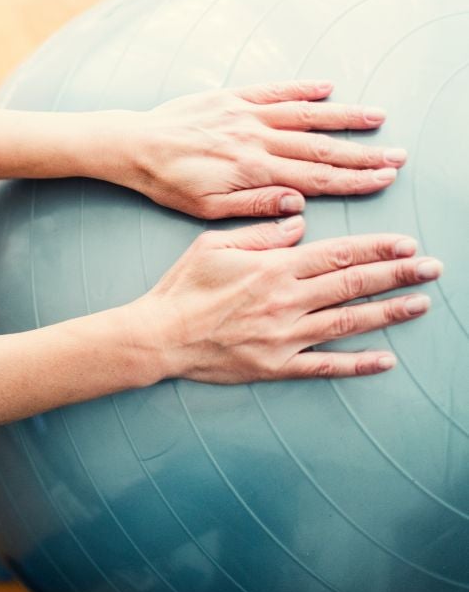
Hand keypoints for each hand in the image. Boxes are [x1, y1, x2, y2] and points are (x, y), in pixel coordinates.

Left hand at [92, 81, 407, 218]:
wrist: (135, 147)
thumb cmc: (168, 183)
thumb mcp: (206, 209)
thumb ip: (253, 207)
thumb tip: (296, 207)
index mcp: (252, 171)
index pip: (313, 178)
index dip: (352, 181)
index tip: (381, 180)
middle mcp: (256, 140)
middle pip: (319, 148)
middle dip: (360, 154)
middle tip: (395, 157)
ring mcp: (246, 115)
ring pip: (305, 115)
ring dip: (343, 117)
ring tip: (376, 119)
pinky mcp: (232, 98)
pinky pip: (274, 91)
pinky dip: (302, 89)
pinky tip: (326, 88)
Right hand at [135, 216, 441, 381]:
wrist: (160, 336)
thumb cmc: (182, 288)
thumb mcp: (213, 244)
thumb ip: (259, 232)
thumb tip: (298, 225)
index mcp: (274, 267)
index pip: (338, 254)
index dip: (377, 248)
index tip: (407, 244)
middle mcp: (287, 300)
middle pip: (353, 284)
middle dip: (398, 275)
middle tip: (432, 269)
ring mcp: (285, 336)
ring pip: (349, 322)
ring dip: (389, 313)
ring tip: (420, 304)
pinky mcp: (277, 365)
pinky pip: (325, 366)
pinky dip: (357, 364)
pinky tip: (385, 361)